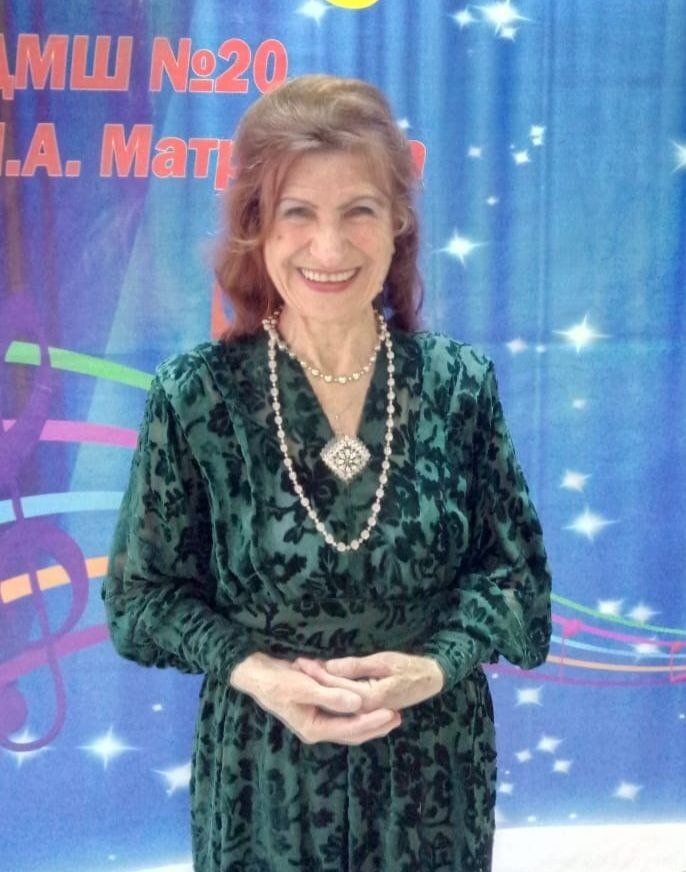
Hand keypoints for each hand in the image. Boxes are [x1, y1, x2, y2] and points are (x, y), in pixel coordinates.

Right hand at [229, 652, 402, 745]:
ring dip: (370, 721)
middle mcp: (318, 729)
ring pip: (350, 727)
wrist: (259, 676)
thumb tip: (357, 703)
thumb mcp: (303, 686)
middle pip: (354, 733)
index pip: (351, 729)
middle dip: (376, 726)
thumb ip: (331, 695)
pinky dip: (359, 714)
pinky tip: (370, 706)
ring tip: (391, 714)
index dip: (372, 722)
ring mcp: (318, 721)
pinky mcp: (319, 711)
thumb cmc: (278, 681)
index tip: (392, 713)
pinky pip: (344, 717)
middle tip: (398, 716)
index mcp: (314, 728)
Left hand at [293, 651, 444, 712]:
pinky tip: (323, 684)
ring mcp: (366, 713)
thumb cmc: (410, 667)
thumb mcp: (383, 661)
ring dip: (323, 688)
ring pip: (337, 702)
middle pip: (333, 697)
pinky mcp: (367, 710)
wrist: (431, 678)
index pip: (335, 686)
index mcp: (368, 699)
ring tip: (304, 673)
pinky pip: (345, 704)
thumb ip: (355, 666)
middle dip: (315, 682)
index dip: (317, 672)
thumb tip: (329, 667)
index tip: (301, 661)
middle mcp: (364, 710)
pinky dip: (334, 693)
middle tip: (297, 666)